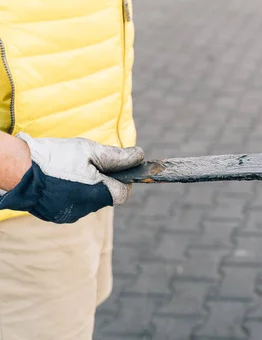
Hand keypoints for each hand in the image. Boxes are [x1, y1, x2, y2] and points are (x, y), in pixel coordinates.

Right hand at [0, 132, 143, 223]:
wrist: (18, 170)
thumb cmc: (56, 158)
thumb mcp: (90, 151)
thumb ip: (117, 157)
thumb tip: (139, 156)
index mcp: (98, 195)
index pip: (123, 193)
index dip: (123, 179)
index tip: (116, 166)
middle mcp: (86, 210)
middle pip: (106, 196)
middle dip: (103, 180)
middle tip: (89, 164)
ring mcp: (70, 215)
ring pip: (89, 199)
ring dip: (87, 186)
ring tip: (70, 170)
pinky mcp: (57, 215)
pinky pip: (73, 203)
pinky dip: (72, 192)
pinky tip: (60, 179)